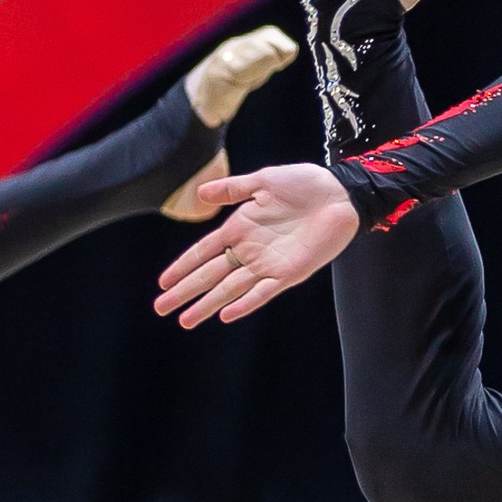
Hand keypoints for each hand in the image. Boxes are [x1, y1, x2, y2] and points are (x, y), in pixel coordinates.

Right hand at [153, 164, 360, 327]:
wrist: (340, 193)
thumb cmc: (304, 184)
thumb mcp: (264, 181)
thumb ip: (233, 189)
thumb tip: (200, 192)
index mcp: (240, 228)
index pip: (203, 252)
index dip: (183, 267)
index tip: (163, 283)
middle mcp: (250, 249)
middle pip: (210, 275)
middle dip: (186, 291)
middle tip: (161, 308)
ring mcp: (269, 263)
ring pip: (231, 289)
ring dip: (208, 304)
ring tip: (185, 320)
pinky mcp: (290, 272)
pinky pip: (264, 291)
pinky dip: (246, 303)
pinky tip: (226, 314)